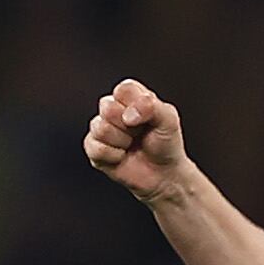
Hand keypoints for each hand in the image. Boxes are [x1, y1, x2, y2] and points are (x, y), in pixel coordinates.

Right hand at [84, 78, 188, 203]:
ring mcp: (101, 128)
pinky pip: (96, 148)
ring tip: (131, 145)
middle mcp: (112, 108)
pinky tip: (122, 156)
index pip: (123, 90)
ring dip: (122, 141)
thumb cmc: (165, 143)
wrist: (164, 174)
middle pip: (107, 107)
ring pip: (101, 128)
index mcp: (130, 96)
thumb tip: (129, 114)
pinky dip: (113, 156)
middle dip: (129, 126)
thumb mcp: (169, 120)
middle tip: (139, 134)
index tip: (148, 119)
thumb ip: (152, 106)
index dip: (136, 106)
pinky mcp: (94, 148)